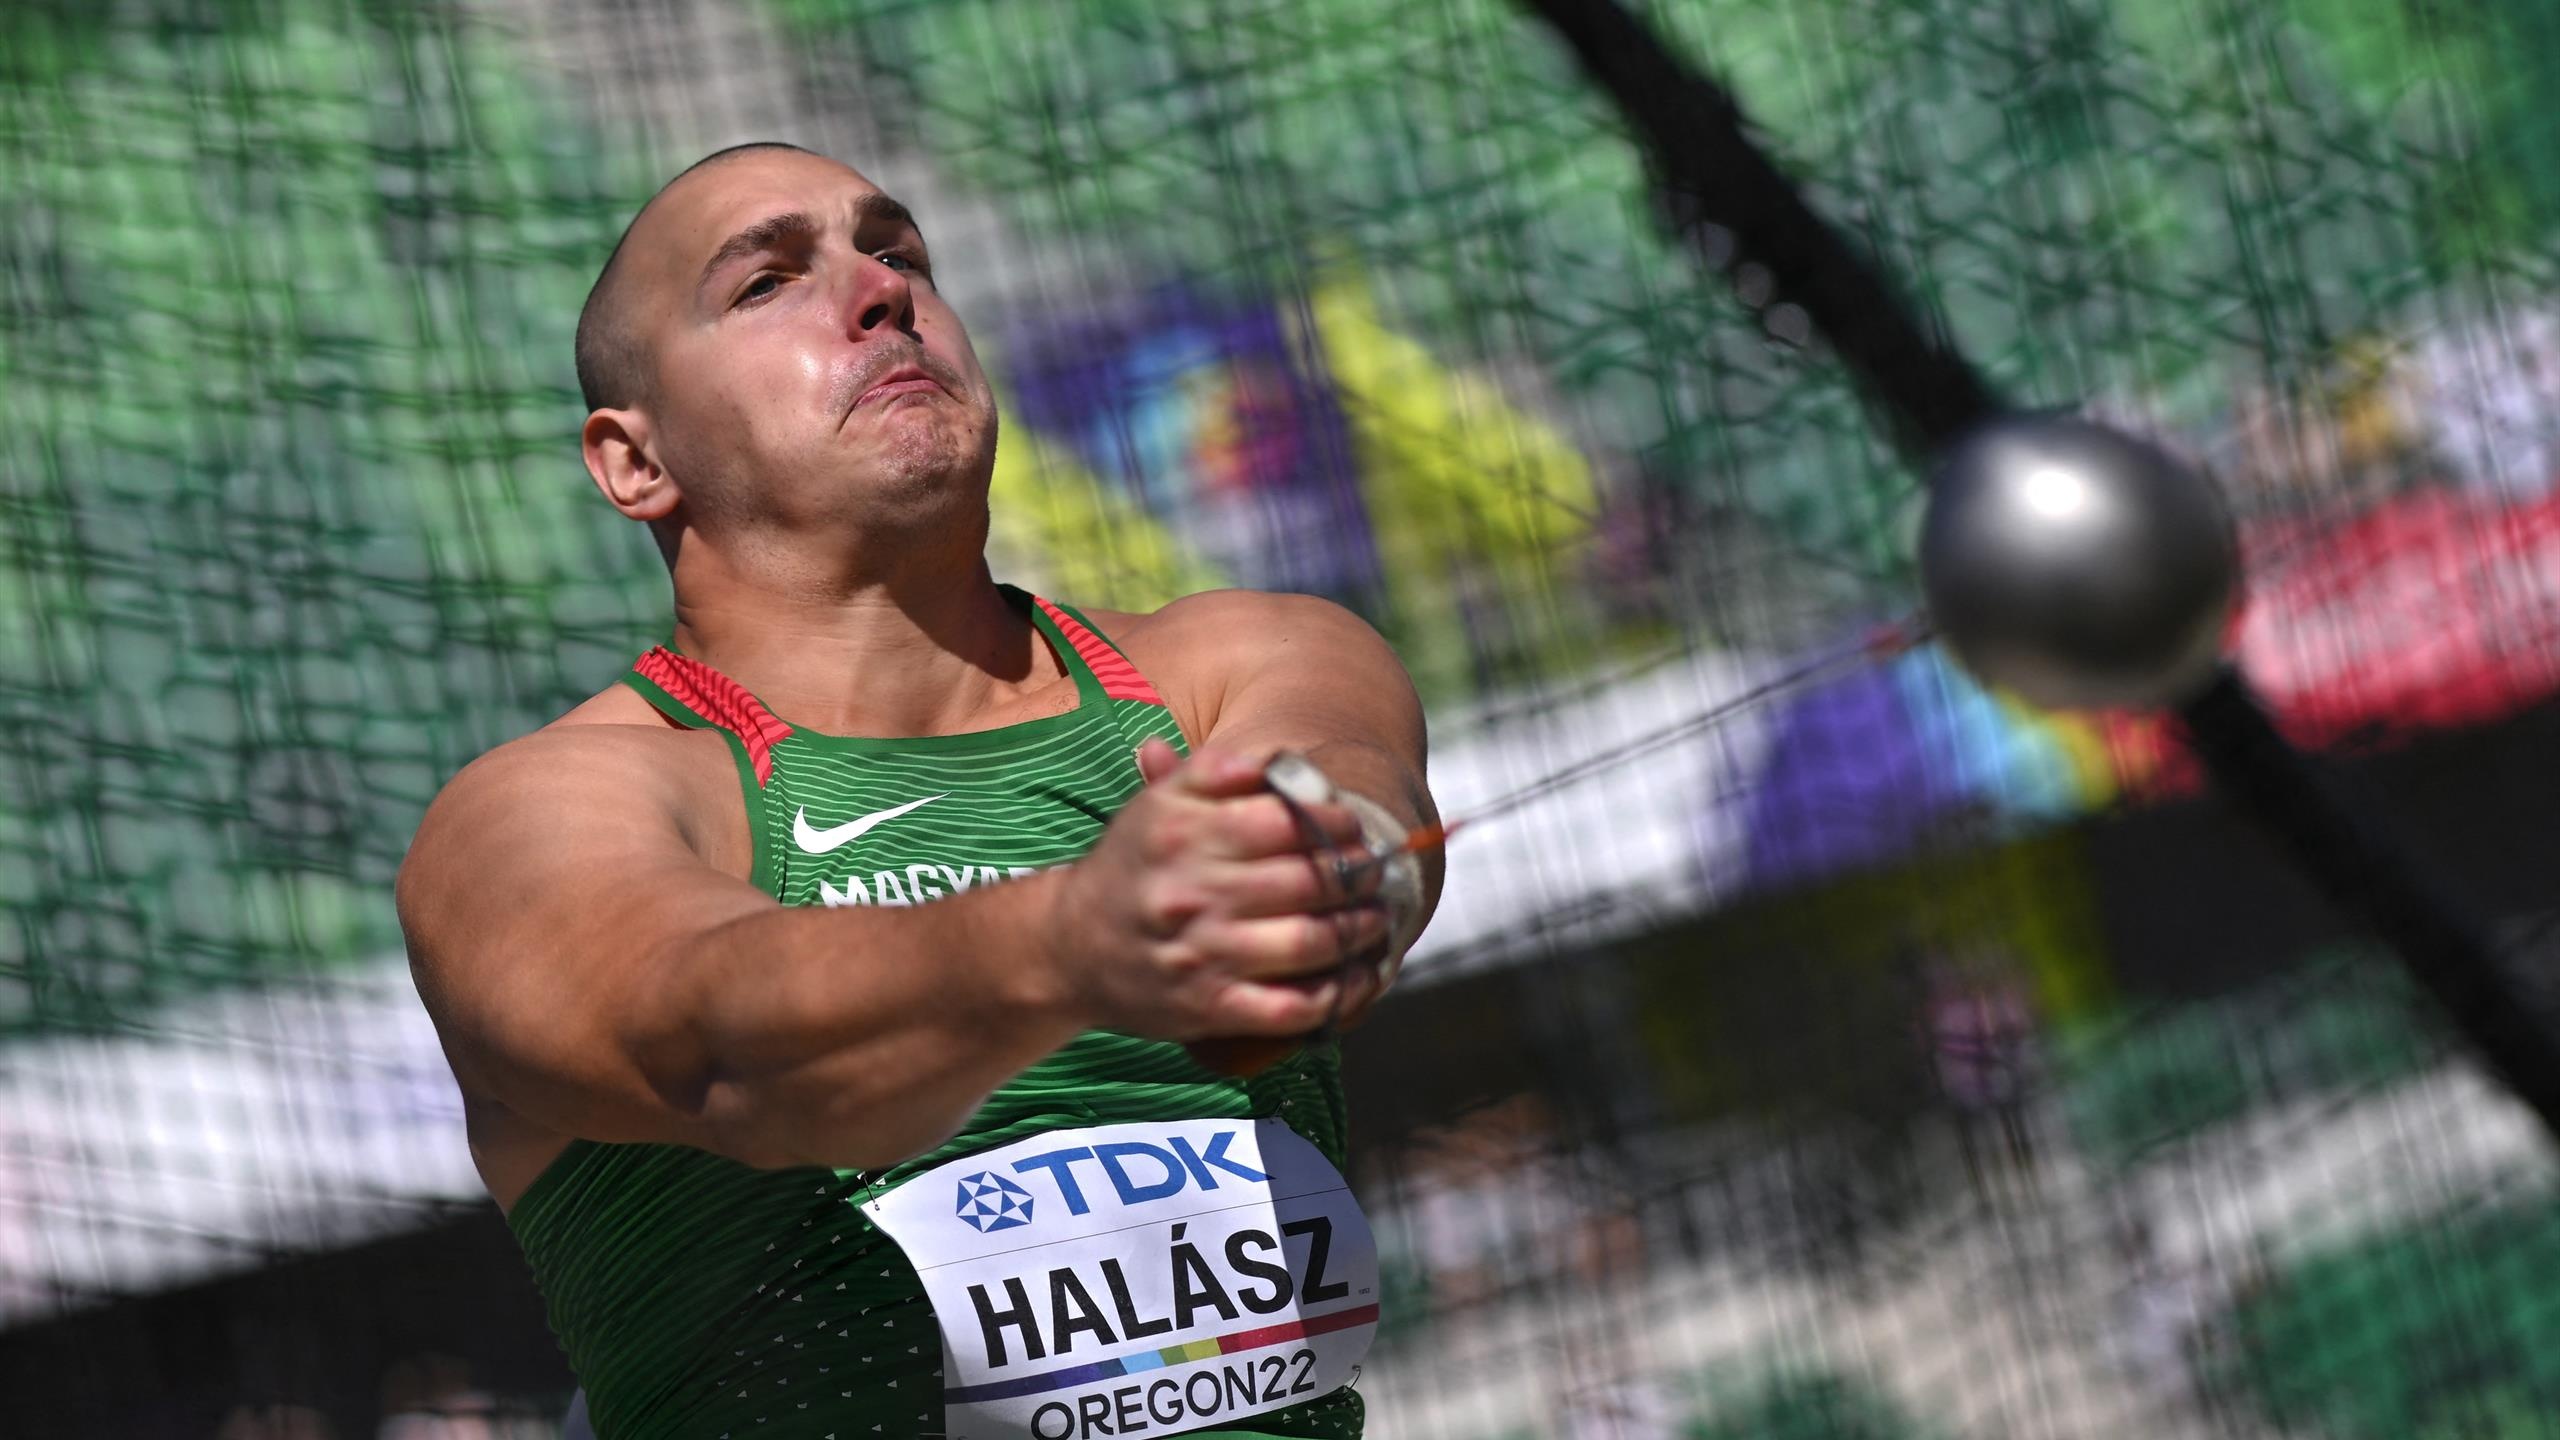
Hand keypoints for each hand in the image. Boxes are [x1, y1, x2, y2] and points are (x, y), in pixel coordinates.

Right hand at [1044, 739, 1389, 1050]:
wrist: (1067, 949)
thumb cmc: (1131, 867)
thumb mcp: (1156, 806)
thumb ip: (1214, 771)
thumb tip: (1276, 762)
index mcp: (1184, 835)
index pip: (1284, 821)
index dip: (1333, 821)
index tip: (1354, 825)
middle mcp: (1193, 893)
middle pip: (1307, 881)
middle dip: (1357, 874)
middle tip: (1377, 869)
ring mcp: (1202, 956)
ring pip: (1308, 942)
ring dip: (1358, 930)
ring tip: (1376, 917)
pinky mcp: (1208, 1008)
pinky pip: (1289, 1008)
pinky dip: (1336, 995)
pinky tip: (1359, 977)